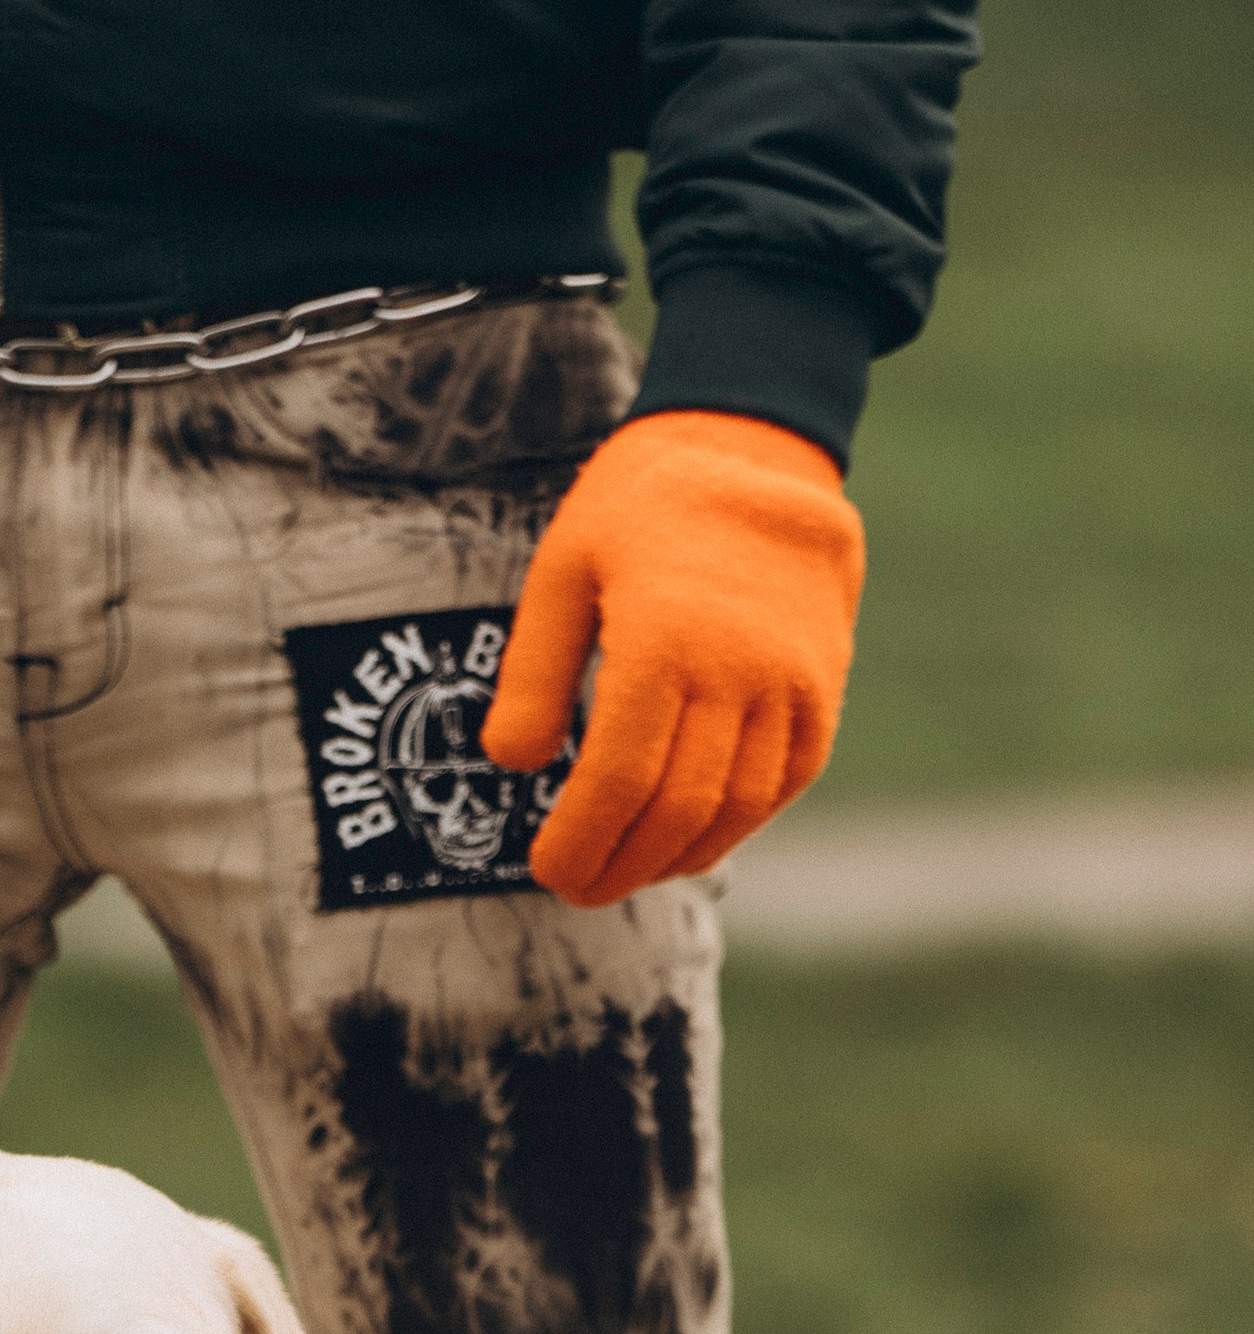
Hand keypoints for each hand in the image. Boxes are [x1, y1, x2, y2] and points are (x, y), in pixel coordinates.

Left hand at [485, 411, 864, 906]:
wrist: (759, 445)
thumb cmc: (642, 508)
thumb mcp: (563, 568)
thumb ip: (532, 673)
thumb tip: (510, 765)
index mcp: (664, 641)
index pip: (619, 781)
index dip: (581, 842)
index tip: (546, 870)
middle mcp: (738, 669)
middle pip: (678, 809)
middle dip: (621, 865)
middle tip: (579, 888)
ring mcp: (792, 680)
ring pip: (737, 807)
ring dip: (677, 857)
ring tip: (629, 871)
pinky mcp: (824, 683)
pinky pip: (788, 779)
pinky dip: (739, 824)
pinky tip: (693, 840)